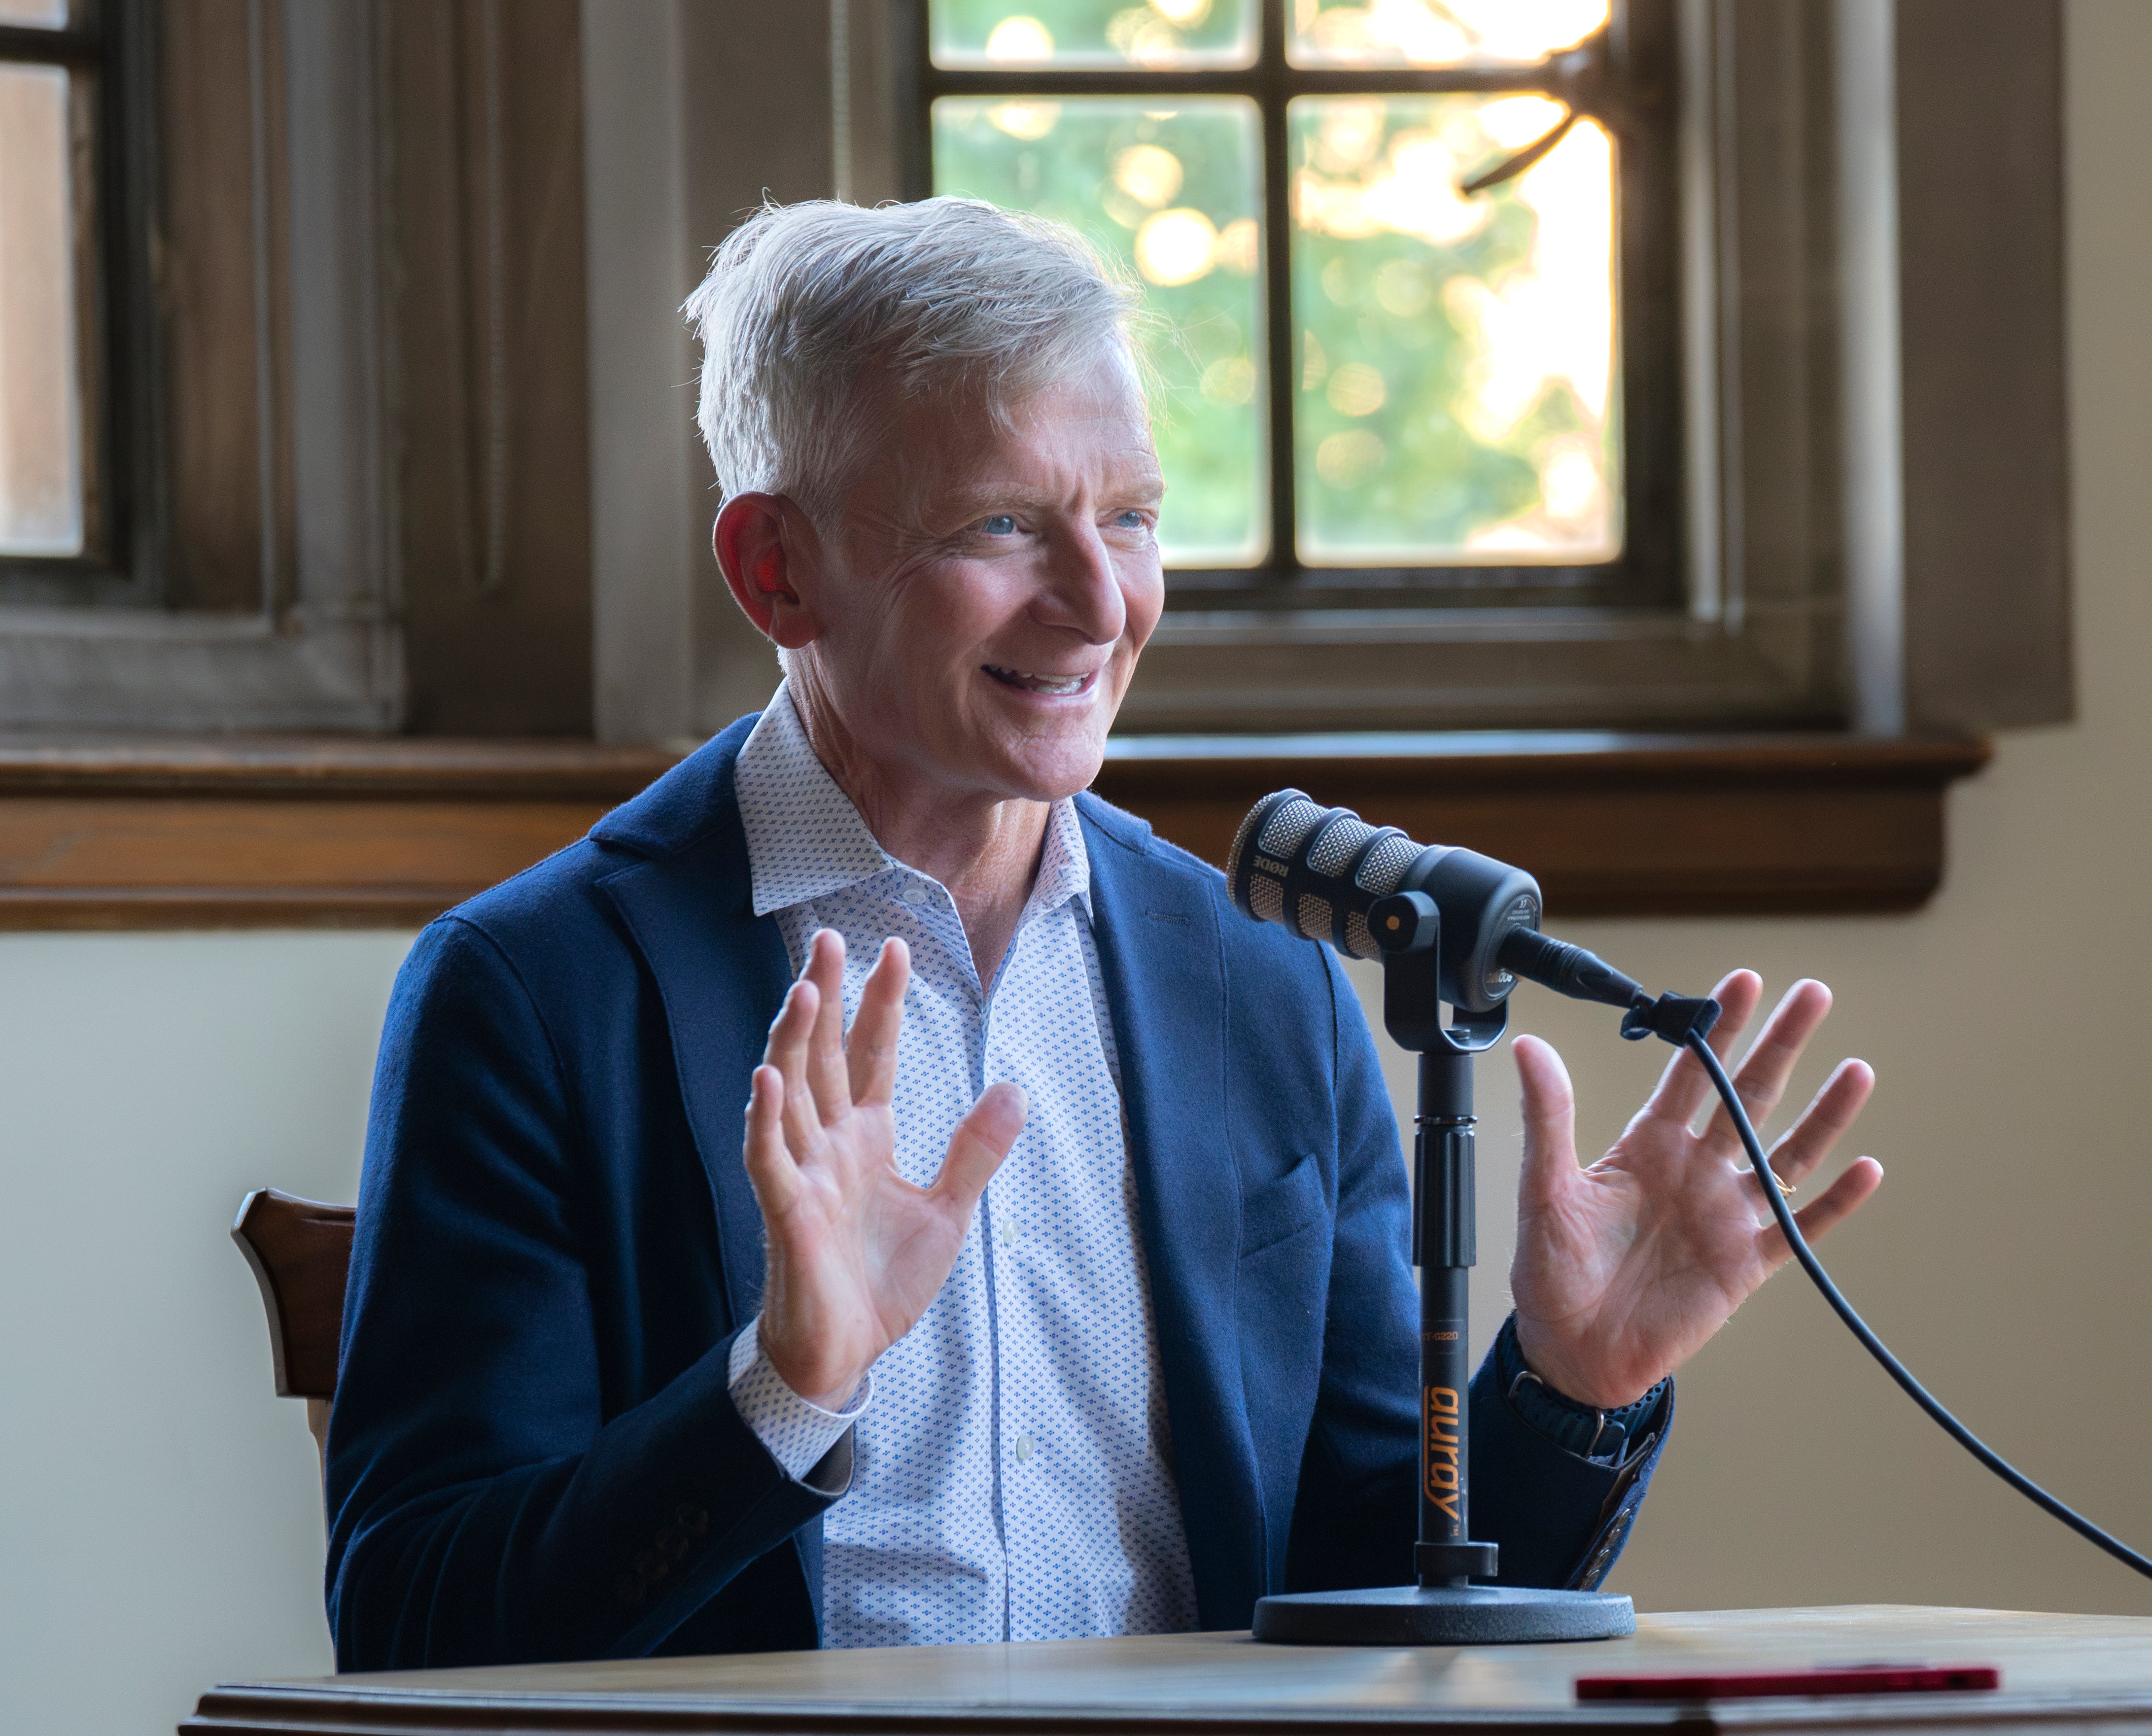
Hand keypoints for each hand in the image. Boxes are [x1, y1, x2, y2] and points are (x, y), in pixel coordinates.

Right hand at [743, 929, 1025, 1408]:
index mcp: (866, 1137)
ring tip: (803, 989)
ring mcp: (804, 1173)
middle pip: (824, 1055)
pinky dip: (765, 1119)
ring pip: (791, 1092)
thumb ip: (974, 1151)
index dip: (880, 1003)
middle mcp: (829, 1143)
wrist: (845, 1352)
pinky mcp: (786, 1211)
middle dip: (826, 998)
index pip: (872, 1055)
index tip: (894, 950)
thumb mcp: (947, 1212)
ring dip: (794, 1041)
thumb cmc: (883, 1281)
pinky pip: (768, 1157)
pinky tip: (767, 1078)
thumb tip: (1014, 1089)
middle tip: (829, 939)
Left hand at [1509, 972, 1883, 1408]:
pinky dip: (1834, 1202)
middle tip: (1812, 995)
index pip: (1689, 1074)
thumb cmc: (1553, 1270)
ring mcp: (1724, 1215)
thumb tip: (1529, 1046)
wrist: (1571, 1350)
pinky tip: (1867, 1168)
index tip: (1743, 981)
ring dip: (1823, 1115)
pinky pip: (1799, 1228)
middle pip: (1746, 1096)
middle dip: (1779, 1045)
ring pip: (1784, 1153)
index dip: (1717, 1027)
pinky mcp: (1744, 1264)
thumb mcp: (1545, 1188)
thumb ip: (1547, 1117)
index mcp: (1647, 1144)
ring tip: (1856, 1070)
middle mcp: (1694, 1170)